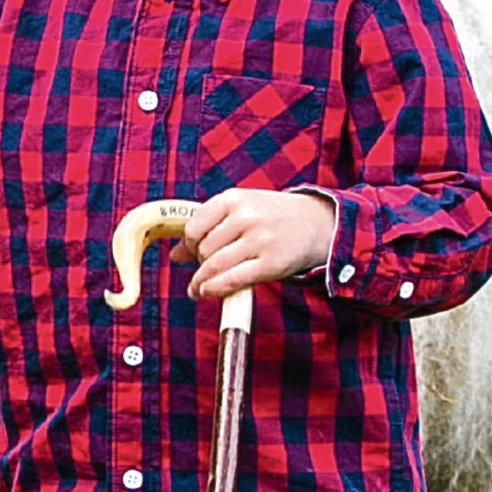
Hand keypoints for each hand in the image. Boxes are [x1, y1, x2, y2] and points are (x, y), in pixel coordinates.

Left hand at [168, 188, 336, 299]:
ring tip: (198, 289)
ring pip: (214, 266)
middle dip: (200, 263)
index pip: (194, 227)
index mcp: (233, 199)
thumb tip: (174, 254)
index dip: (190, 245)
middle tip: (207, 269)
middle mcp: (246, 217)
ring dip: (201, 282)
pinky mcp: (271, 263)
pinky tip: (207, 292)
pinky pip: (233, 280)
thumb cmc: (271, 217)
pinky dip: (215, 289)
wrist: (317, 223)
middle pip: (204, 249)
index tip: (194, 253)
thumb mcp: (240, 211)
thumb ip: (208, 227)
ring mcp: (259, 240)